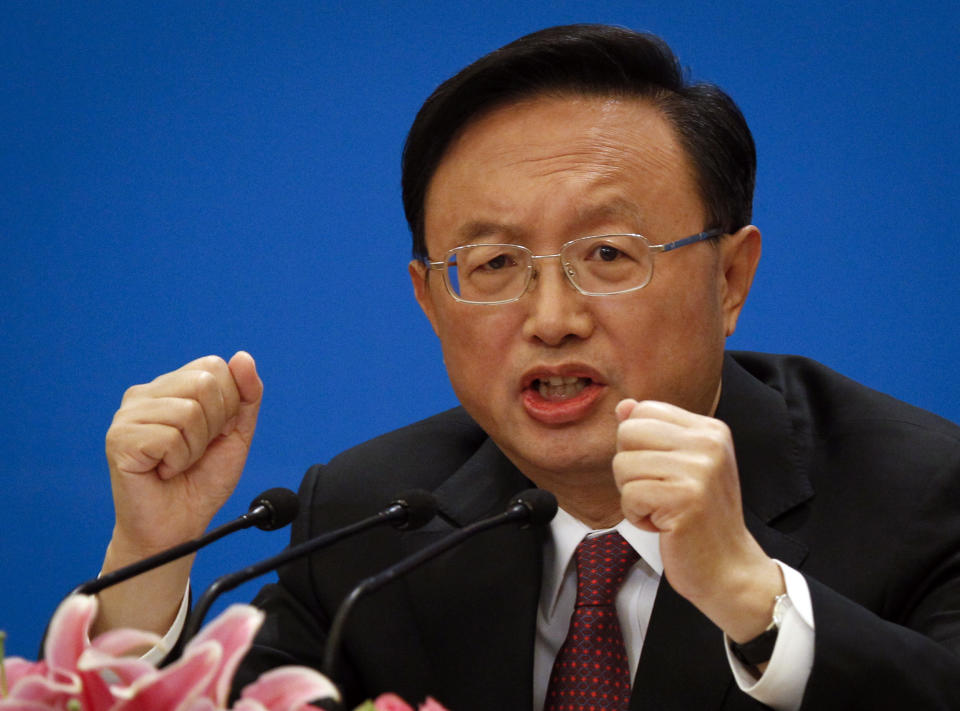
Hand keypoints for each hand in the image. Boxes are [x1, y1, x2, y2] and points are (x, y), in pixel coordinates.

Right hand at [105, 351, 262, 556]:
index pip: (215, 366)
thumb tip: (242, 357)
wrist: (178, 526)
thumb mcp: (236, 434)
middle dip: (215, 425)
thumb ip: (246, 395)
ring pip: (189, 411)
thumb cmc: (202, 480)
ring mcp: (128, 415)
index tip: (215, 434)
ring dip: (195, 447)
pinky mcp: (120, 438)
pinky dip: (178, 460)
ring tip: (178, 463)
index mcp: (172, 386)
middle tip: (196, 450)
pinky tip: (163, 471)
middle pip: (204, 383)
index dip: (228, 405)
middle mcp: (146, 393)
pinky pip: (170, 437)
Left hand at [613, 399, 782, 641]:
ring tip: (663, 510)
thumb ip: (653, 434)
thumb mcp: (682, 466)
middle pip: (628, 433)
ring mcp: (699, 470)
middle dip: (629, 468)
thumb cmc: (700, 518)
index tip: (661, 472)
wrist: (729, 569)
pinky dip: (636, 516)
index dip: (637, 444)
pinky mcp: (685, 500)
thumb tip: (623, 406)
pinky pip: (629, 495)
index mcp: (710, 429)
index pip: (643, 410)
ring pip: (623, 465)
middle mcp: (708, 443)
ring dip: (633, 495)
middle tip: (658, 493)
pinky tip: (662, 525)